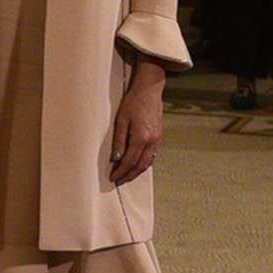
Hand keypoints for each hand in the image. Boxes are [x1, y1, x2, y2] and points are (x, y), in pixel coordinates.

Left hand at [109, 59, 166, 185]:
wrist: (149, 91)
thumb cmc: (132, 103)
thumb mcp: (121, 121)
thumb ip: (119, 141)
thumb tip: (115, 159)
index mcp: (142, 138)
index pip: (130, 161)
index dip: (121, 171)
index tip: (113, 177)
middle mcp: (152, 141)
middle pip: (140, 165)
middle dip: (129, 175)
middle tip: (118, 181)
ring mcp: (157, 140)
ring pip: (147, 162)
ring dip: (136, 171)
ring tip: (126, 176)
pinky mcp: (159, 137)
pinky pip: (152, 156)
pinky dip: (143, 163)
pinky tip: (136, 165)